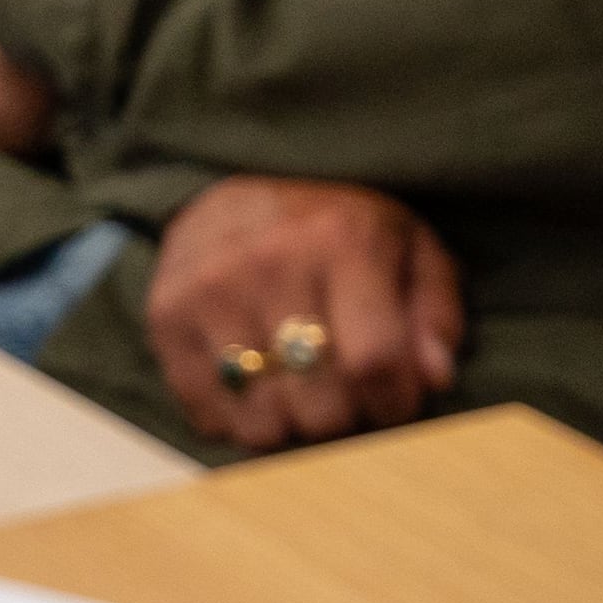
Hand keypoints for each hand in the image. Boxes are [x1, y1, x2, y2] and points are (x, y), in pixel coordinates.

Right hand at [144, 176, 465, 449]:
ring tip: (300, 386)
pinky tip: (257, 381)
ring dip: (292, 423)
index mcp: (342, 240)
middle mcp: (271, 262)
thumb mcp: (409, 246)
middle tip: (344, 390)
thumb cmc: (340, 227)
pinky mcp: (166, 317)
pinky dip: (241, 419)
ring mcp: (210, 292)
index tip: (395, 401)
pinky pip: (212, 419)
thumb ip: (435, 312)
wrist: (241, 178)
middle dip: (345, 417)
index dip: (395, 403)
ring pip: (264, 424)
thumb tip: (435, 378)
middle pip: (321, 408)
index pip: (375, 362)